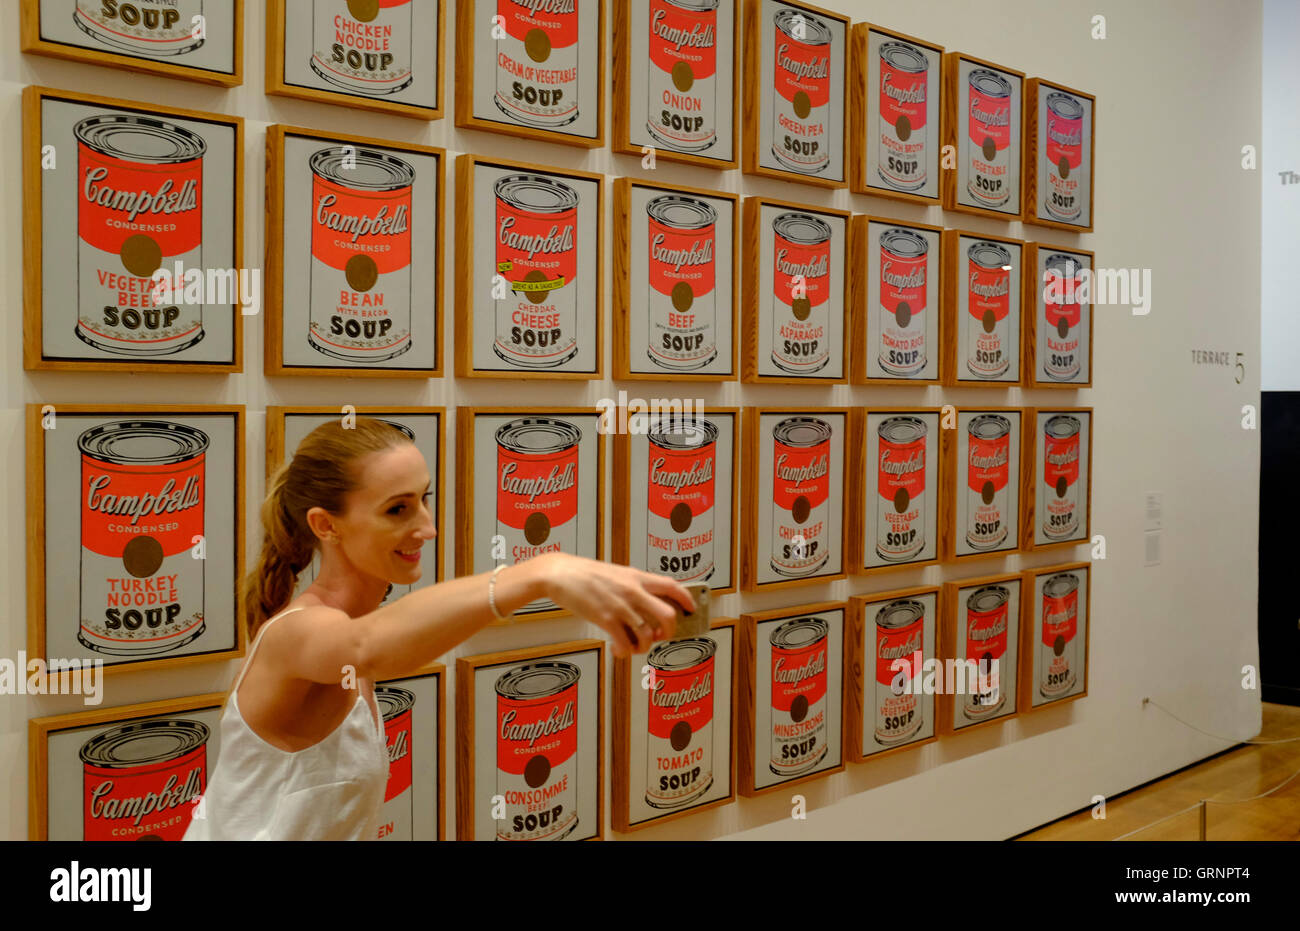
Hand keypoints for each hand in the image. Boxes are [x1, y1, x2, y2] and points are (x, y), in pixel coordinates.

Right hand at [536, 554, 695, 657]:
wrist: (560, 573)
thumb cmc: (585, 574)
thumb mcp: (617, 573)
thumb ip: (633, 585)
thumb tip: (648, 601)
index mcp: (638, 577)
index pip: (672, 586)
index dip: (686, 599)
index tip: (691, 609)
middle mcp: (634, 591)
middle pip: (668, 616)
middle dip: (668, 632)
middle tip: (660, 636)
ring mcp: (621, 606)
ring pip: (647, 635)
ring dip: (643, 646)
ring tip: (634, 646)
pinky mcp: (605, 619)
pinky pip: (625, 643)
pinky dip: (625, 652)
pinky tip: (619, 650)